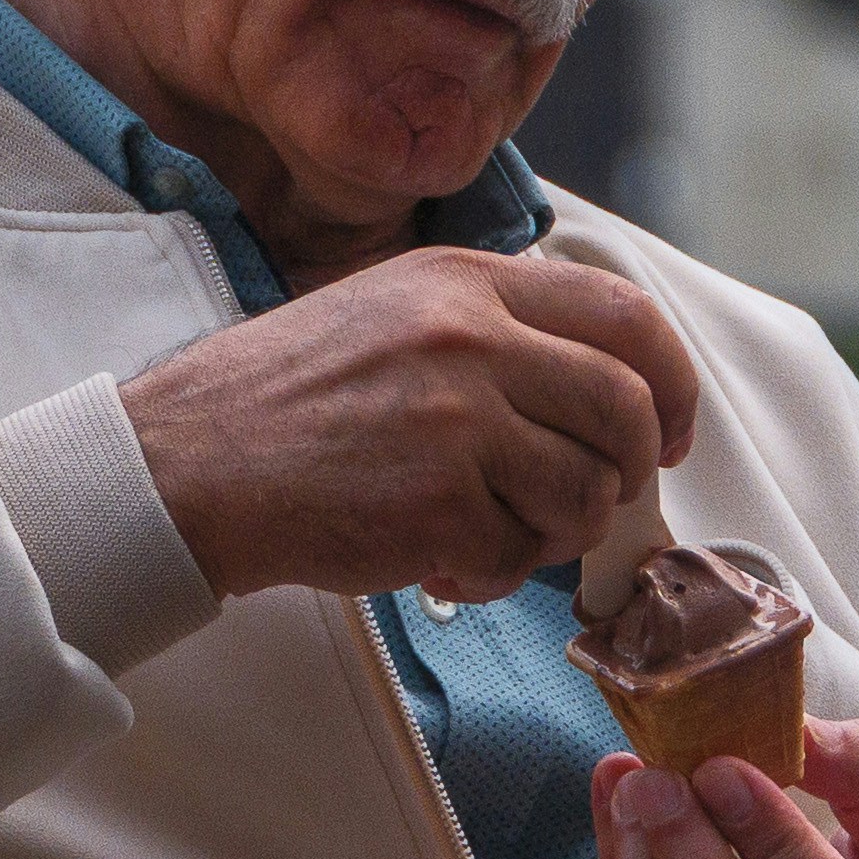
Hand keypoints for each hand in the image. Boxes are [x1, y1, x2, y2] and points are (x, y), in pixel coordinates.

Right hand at [116, 245, 705, 612]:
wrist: (189, 461)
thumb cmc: (283, 402)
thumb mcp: (392, 312)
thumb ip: (492, 326)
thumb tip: (599, 380)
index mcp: (468, 282)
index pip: (626, 317)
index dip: (669, 382)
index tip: (668, 427)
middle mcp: (474, 338)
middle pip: (628, 408)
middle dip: (631, 470)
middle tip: (598, 498)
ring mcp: (460, 420)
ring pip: (587, 492)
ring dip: (556, 533)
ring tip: (493, 532)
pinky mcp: (440, 501)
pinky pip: (520, 557)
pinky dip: (493, 576)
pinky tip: (441, 559)